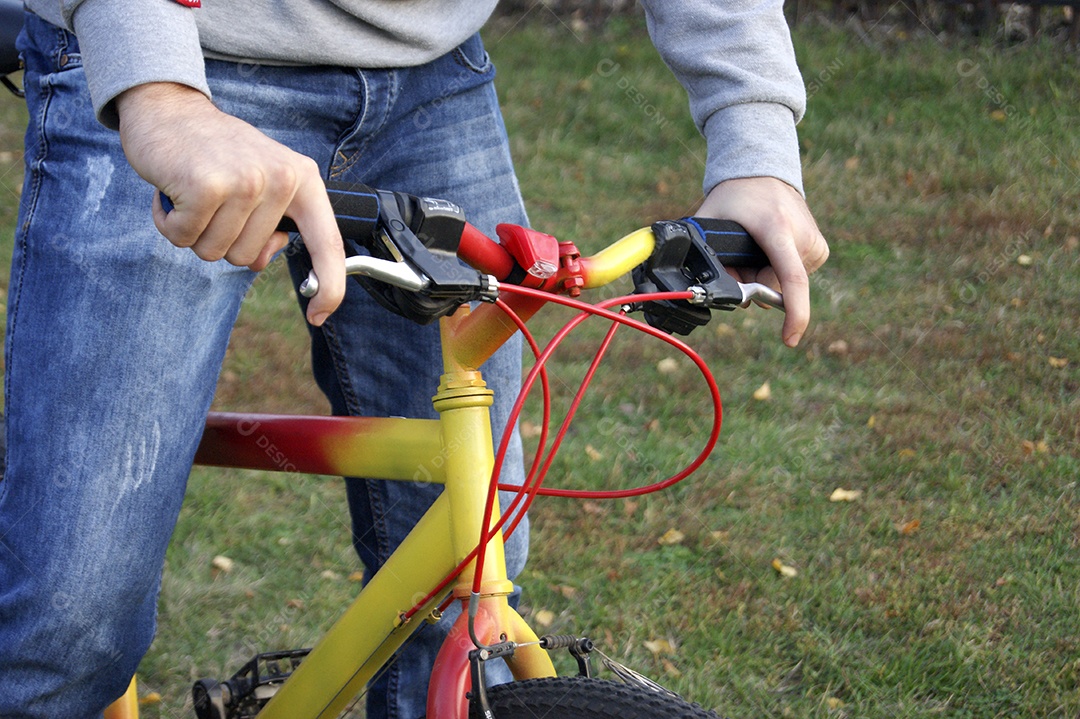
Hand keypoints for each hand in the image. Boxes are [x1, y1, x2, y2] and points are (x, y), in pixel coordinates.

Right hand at [115, 82, 344, 325]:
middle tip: (213, 200)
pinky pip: (184, 238)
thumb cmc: (216, 155)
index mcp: (303, 179)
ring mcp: (245, 181)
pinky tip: (172, 191)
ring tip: (194, 192)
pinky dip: (169, 222)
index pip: (328, 243)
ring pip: (215, 252)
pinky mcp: (206, 186)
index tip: (320, 315)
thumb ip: (270, 227)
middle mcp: (281, 178)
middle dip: (221, 239)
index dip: (330, 286)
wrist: (169, 108)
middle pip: (249, 258)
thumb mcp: (259, 186)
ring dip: (193, 230)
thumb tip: (263, 261)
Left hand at [696, 177, 828, 347]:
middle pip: (775, 288)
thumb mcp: (709, 223)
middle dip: (753, 286)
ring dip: (764, 278)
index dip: (793, 314)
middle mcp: (802, 236)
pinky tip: (768, 249)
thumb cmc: (734, 199)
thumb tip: (706, 292)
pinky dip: (777, 272)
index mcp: (777, 230)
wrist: (763, 173)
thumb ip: (705, 257)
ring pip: (784, 285)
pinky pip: (794, 277)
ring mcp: (815, 242)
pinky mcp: (820, 249)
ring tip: (753, 247)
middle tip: (736, 262)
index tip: (789, 339)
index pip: (792, 279)